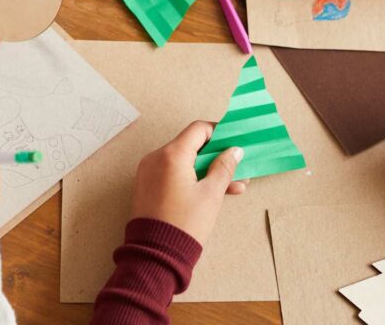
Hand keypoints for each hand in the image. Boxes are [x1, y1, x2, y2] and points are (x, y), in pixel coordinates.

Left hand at [130, 121, 246, 244]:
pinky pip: (172, 173)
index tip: (234, 144)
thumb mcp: (211, 194)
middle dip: (216, 157)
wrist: (156, 254)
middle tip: (238, 169)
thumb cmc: (185, 223)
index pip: (199, 129)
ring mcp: (148, 172)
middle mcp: (156, 158)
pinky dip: (191, 178)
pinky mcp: (146, 186)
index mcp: (172, 155)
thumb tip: (234, 150)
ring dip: (206, 171)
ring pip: (183, 162)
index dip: (219, 133)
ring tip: (232, 187)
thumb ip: (224, 167)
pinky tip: (211, 192)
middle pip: (191, 146)